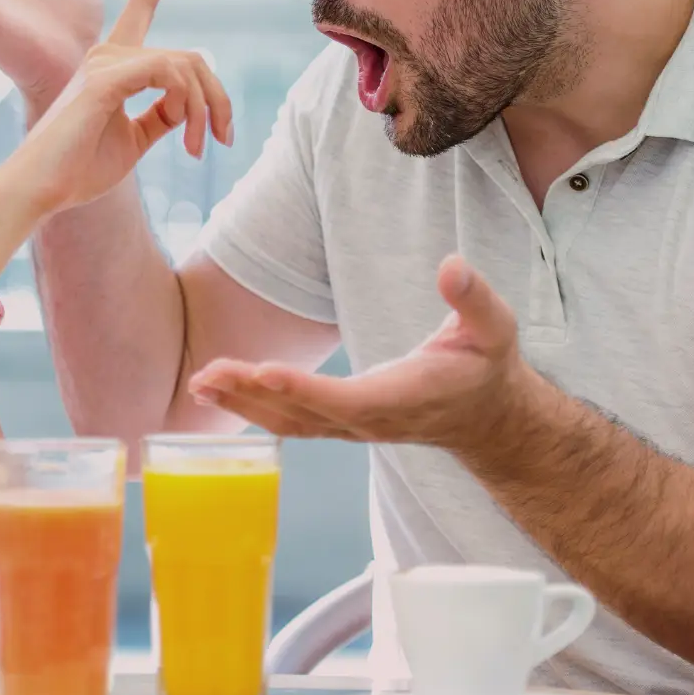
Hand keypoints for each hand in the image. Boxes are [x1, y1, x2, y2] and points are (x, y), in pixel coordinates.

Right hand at [0, 0, 232, 213]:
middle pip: (189, 55)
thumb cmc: (78, 171)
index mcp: (112, 62)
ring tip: (196, 148)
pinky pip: (167, 72)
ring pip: (185, 65)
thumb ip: (161, 116)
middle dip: (217, 99)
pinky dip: (187, 103)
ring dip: (205, 110)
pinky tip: (183, 133)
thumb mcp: (134, 140)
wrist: (40, 192)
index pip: (142, 3)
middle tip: (221, 140)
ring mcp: (104, 62)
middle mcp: (107, 53)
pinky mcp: (104, 79)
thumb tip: (190, 106)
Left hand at [185, 257, 523, 444]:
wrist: (486, 419)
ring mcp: (352, 429)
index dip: (306, 388)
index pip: (348, 400)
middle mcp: (370, 421)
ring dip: (242, 404)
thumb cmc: (486, 366)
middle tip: (206, 373)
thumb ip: (473, 299)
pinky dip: (252, 410)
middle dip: (253, 394)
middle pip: (303, 414)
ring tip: (198, 383)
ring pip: (289, 423)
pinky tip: (218, 393)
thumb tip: (451, 265)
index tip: (266, 372)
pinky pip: (290, 423)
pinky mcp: (340, 425)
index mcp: (403, 398)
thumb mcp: (494, 328)